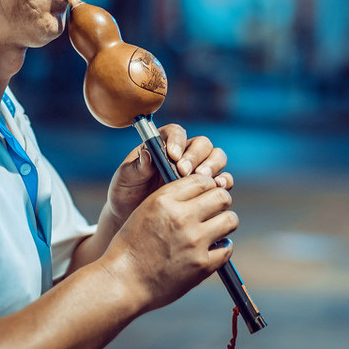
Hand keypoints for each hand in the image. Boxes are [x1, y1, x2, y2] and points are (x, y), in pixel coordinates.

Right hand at [102, 173, 237, 311]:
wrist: (122, 282)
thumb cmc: (130, 247)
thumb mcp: (144, 211)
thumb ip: (171, 200)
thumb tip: (200, 193)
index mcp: (164, 200)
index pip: (202, 180)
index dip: (208, 185)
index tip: (208, 192)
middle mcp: (182, 217)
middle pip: (221, 196)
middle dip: (221, 201)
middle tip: (217, 210)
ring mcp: (194, 242)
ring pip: (230, 220)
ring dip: (225, 222)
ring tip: (217, 228)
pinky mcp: (202, 265)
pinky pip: (227, 248)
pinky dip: (222, 248)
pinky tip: (214, 248)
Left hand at [106, 123, 230, 228]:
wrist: (132, 216)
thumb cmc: (126, 192)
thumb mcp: (124, 178)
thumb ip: (135, 167)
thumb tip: (147, 155)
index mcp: (162, 143)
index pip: (175, 133)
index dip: (177, 141)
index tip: (172, 155)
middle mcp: (183, 153)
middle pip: (201, 143)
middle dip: (196, 156)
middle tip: (185, 172)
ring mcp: (197, 169)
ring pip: (216, 157)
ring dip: (213, 166)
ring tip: (203, 179)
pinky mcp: (206, 187)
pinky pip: (222, 178)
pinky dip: (224, 181)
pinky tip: (218, 188)